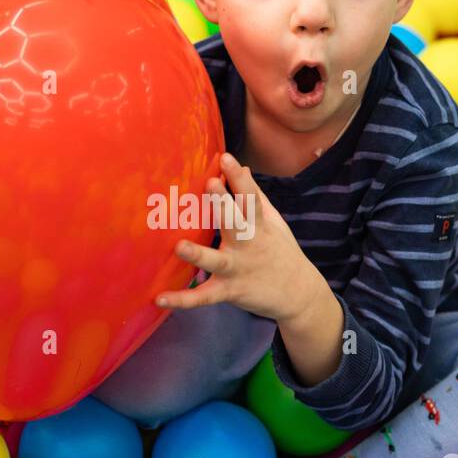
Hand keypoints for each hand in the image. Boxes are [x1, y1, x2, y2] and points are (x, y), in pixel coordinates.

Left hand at [154, 153, 325, 324]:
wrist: (297, 294)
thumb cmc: (280, 251)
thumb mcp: (273, 223)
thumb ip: (254, 196)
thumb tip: (243, 167)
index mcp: (259, 225)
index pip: (250, 198)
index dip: (238, 178)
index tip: (226, 158)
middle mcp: (248, 245)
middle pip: (235, 222)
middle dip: (223, 204)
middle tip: (210, 183)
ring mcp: (237, 269)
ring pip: (216, 261)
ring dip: (198, 254)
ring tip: (179, 246)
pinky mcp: (229, 291)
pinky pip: (203, 297)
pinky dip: (183, 300)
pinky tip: (160, 298)